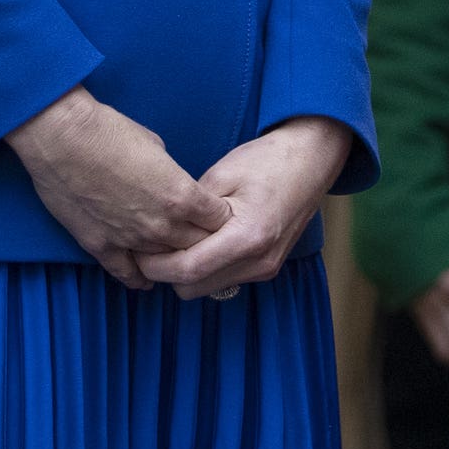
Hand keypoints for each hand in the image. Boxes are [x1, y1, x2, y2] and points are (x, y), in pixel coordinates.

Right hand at [7, 87, 224, 288]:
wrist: (63, 137)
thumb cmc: (109, 131)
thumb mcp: (156, 145)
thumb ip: (170, 175)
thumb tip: (171, 184)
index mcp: (181, 196)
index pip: (219, 221)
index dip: (219, 216)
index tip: (214, 213)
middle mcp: (162, 225)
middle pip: (198, 247)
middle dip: (202, 240)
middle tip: (199, 235)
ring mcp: (131, 240)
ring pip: (166, 263)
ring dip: (172, 257)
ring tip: (175, 254)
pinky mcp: (101, 247)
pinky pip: (129, 274)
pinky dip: (140, 277)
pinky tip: (147, 278)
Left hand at [135, 116, 353, 299]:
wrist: (312, 159)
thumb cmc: (267, 160)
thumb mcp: (222, 175)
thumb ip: (190, 210)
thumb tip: (160, 229)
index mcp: (248, 237)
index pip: (188, 270)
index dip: (155, 265)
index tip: (136, 250)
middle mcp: (259, 262)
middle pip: (193, 288)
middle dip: (167, 272)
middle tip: (151, 244)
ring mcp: (266, 268)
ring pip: (208, 287)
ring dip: (187, 272)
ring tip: (175, 240)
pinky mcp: (268, 267)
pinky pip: (225, 278)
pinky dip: (206, 267)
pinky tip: (199, 241)